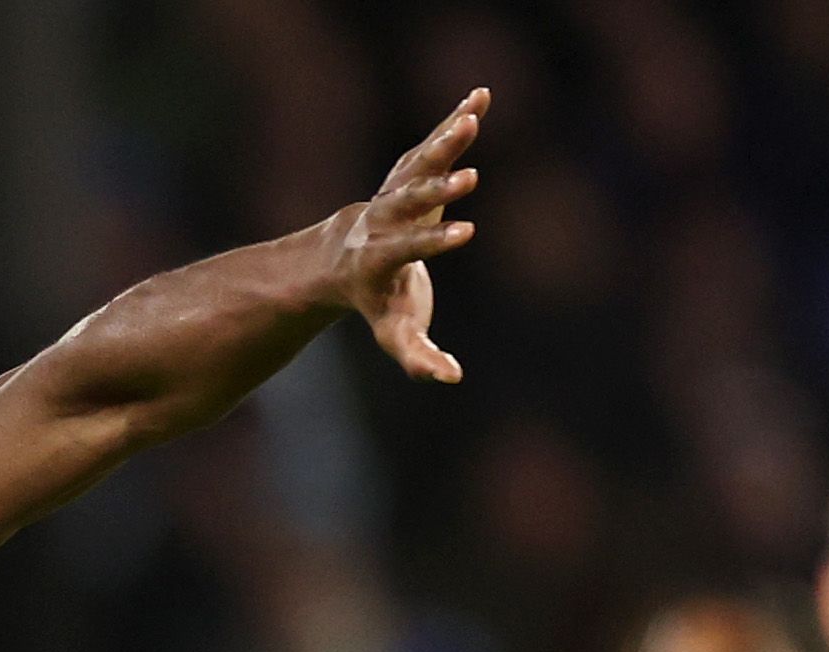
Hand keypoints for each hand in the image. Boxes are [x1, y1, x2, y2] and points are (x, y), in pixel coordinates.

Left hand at [330, 89, 485, 383]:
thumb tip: (449, 378)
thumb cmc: (379, 302)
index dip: (435, 242)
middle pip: (408, 202)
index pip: (407, 249)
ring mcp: (395, 191)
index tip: (468, 232)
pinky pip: (433, 142)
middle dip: (438, 191)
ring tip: (473, 116)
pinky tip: (481, 96)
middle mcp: (383, 220)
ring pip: (418, 163)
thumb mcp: (394, 332)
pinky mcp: (410, 170)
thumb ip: (417, 356)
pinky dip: (456, 120)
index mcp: (379, 259)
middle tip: (471, 178)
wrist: (347, 258)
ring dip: (444, 142)